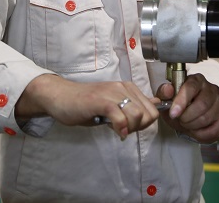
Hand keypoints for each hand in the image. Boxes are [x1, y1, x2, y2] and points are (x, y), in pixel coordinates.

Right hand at [16, 74, 159, 139]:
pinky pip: (120, 117)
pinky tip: (116, 132)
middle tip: (123, 130)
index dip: (145, 123)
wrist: (61, 97)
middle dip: (139, 127)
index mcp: (127, 88)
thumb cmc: (85, 104)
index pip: (153, 109)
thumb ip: (133, 105)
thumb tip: (157, 104)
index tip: (130, 127)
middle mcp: (122, 87)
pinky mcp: (101, 101)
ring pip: (137, 115)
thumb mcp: (113, 104)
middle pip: (148, 114)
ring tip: (117, 129)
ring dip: (130, 128)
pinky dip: (121, 128)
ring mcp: (112, 93)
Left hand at [156, 74, 218, 143]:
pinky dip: (203, 135)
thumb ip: (164, 93)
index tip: (174, 113)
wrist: (189, 115)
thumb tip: (168, 89)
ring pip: (208, 118)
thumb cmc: (179, 106)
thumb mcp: (167, 99)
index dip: (181, 102)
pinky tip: (197, 132)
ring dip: (193, 127)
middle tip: (181, 121)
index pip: (191, 88)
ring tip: (187, 125)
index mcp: (196, 80)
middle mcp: (211, 88)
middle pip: (202, 105)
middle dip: (187, 118)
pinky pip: (216, 129)